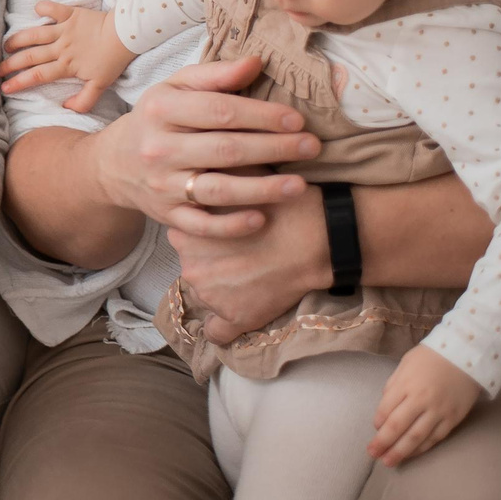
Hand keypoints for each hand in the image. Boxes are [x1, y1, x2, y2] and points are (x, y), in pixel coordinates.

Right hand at [0, 0, 138, 111]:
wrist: (126, 36)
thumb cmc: (112, 61)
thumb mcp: (100, 85)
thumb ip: (84, 100)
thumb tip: (66, 107)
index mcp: (66, 66)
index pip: (37, 76)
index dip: (19, 82)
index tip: (5, 88)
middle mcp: (60, 48)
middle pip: (30, 56)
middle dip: (10, 64)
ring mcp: (64, 30)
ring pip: (35, 34)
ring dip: (18, 39)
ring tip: (5, 45)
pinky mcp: (70, 15)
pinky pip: (53, 8)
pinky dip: (43, 7)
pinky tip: (35, 8)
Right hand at [87, 55, 319, 239]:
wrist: (115, 163)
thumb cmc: (157, 120)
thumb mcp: (174, 88)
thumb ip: (215, 75)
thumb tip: (257, 62)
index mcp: (161, 109)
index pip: (219, 110)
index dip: (262, 115)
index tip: (296, 119)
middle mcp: (159, 148)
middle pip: (224, 149)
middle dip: (273, 148)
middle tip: (311, 147)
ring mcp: (162, 185)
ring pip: (217, 189)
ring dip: (262, 189)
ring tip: (300, 186)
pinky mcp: (166, 215)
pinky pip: (202, 225)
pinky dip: (231, 225)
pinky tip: (261, 219)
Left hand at [172, 185, 333, 339]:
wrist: (316, 236)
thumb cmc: (278, 201)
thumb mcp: (235, 176)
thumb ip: (209, 176)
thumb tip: (195, 167)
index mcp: (185, 232)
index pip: (184, 235)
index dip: (204, 232)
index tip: (224, 228)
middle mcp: (190, 266)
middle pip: (193, 264)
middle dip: (211, 259)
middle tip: (241, 250)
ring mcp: (212, 296)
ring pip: (206, 293)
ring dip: (221, 286)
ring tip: (251, 272)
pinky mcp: (237, 318)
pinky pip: (217, 333)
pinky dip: (222, 327)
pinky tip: (236, 315)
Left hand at [369, 346, 481, 465]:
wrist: (467, 355)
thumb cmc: (431, 358)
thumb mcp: (405, 365)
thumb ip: (394, 387)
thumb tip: (384, 411)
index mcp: (406, 384)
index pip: (386, 409)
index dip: (378, 423)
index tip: (374, 430)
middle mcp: (421, 400)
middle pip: (397, 427)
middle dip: (383, 443)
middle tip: (372, 454)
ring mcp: (439, 411)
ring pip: (416, 437)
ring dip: (401, 452)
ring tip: (389, 462)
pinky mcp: (454, 418)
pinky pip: (435, 438)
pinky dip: (422, 448)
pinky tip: (412, 454)